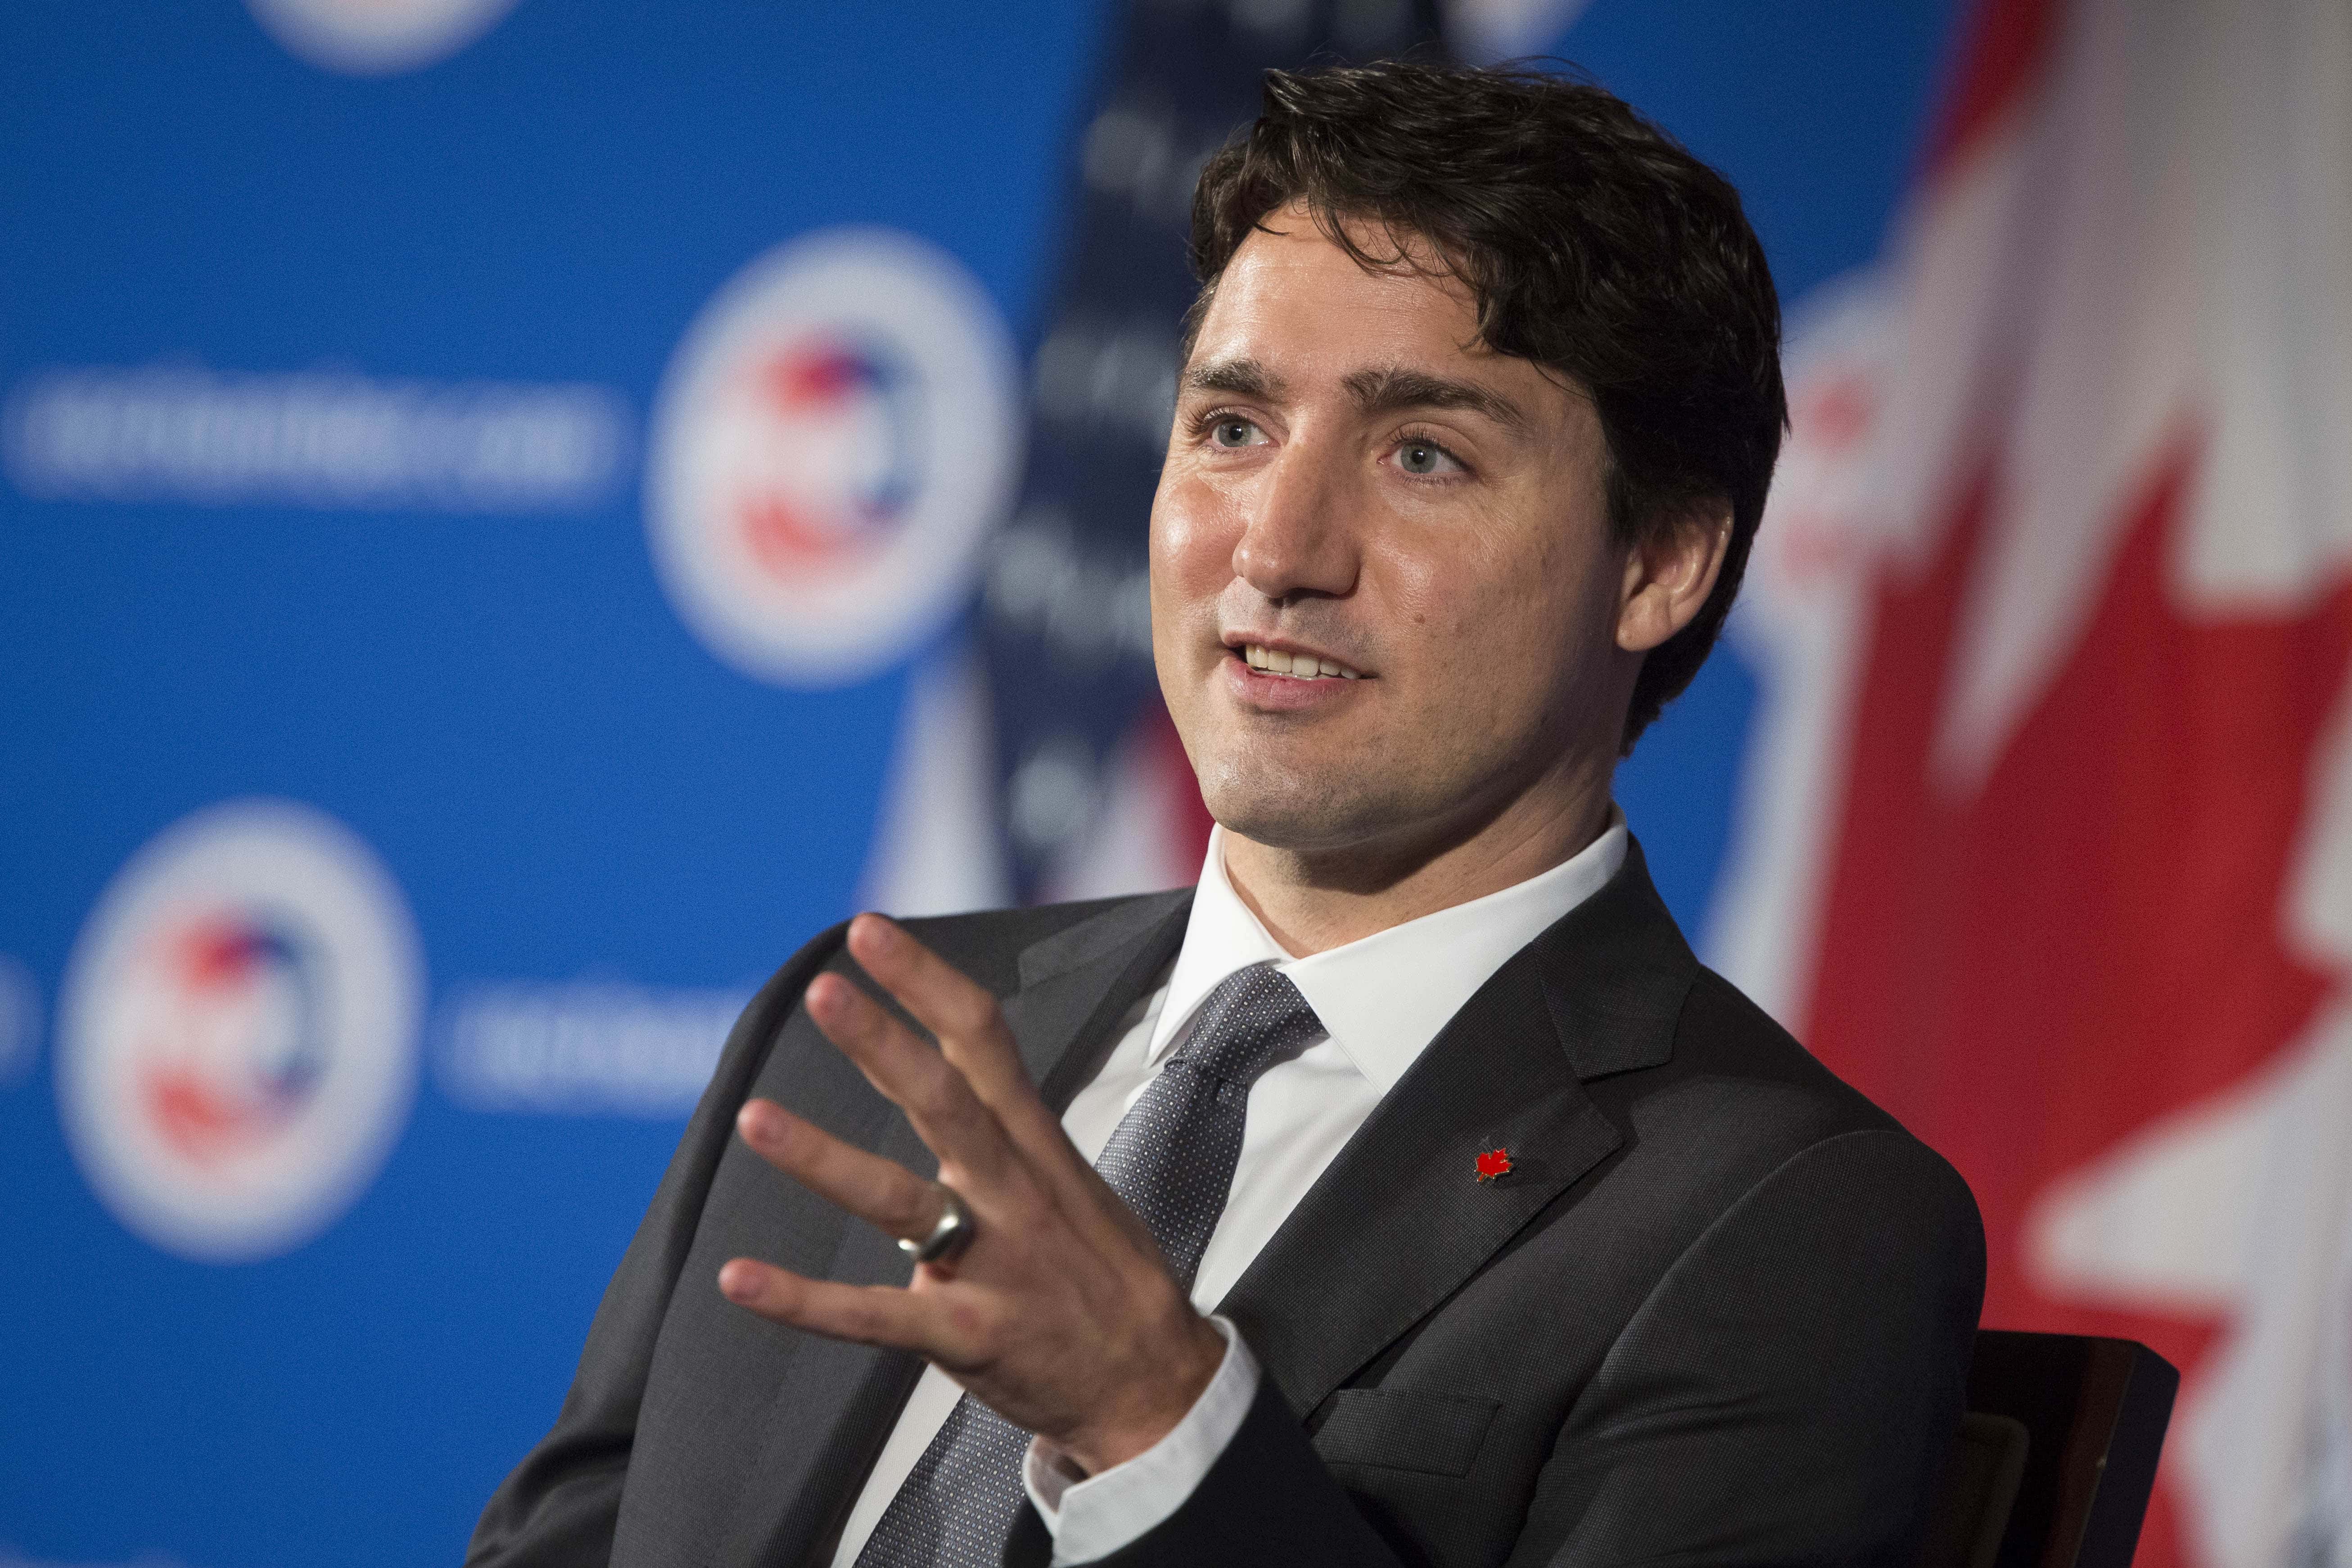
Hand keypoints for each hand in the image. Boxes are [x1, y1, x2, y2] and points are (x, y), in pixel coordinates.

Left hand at [718, 913, 1228, 1475]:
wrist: (1155, 1388)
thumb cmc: (1107, 1280)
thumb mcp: (1077, 1184)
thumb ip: (1007, 1136)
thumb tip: (940, 1090)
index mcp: (1038, 1148)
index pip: (984, 1043)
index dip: (926, 984)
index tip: (870, 934)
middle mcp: (1015, 1193)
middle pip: (946, 1102)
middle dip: (883, 1043)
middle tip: (825, 991)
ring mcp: (994, 1265)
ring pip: (900, 1201)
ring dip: (822, 1157)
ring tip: (754, 1117)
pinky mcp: (970, 1335)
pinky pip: (874, 1316)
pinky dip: (803, 1300)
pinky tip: (740, 1277)